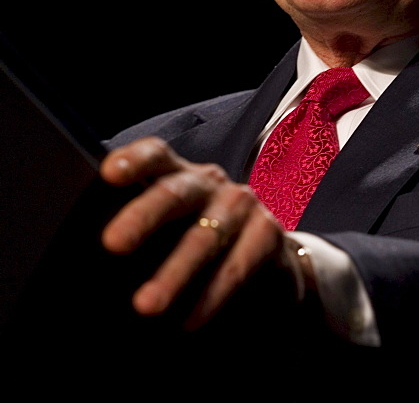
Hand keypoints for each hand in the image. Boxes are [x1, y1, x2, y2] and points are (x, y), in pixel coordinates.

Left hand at [100, 137, 309, 329]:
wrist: (270, 258)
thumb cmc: (202, 241)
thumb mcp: (173, 228)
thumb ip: (142, 230)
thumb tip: (90, 262)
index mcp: (180, 175)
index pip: (156, 156)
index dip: (134, 160)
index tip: (108, 174)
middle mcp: (210, 183)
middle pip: (175, 193)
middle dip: (142, 216)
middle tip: (112, 243)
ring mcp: (241, 205)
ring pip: (203, 238)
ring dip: (174, 273)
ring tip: (145, 306)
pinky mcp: (267, 233)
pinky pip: (236, 266)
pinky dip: (211, 296)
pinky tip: (189, 320)